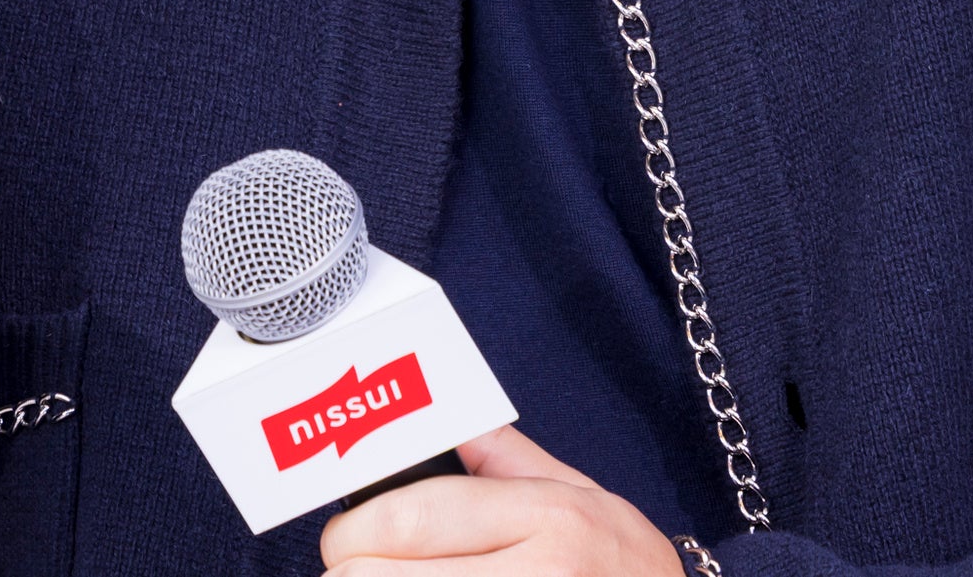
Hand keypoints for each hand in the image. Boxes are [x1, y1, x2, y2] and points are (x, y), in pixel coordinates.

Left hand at [319, 428, 685, 576]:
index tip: (344, 539)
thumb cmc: (627, 574)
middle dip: (347, 573)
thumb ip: (509, 457)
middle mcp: (538, 576)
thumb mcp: (586, 500)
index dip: (352, 530)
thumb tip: (452, 413)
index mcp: (549, 519)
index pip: (408, 517)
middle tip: (353, 570)